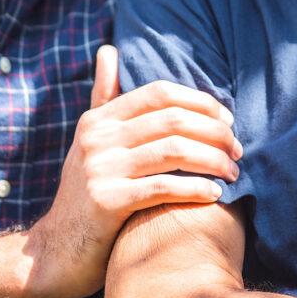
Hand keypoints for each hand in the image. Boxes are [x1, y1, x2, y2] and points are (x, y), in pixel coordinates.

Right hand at [21, 46, 242, 297]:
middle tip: (237, 151)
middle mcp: (97, 138)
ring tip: (233, 172)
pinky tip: (215, 194)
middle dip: (215, 133)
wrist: (58, 248)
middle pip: (174, 120)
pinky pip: (163, 187)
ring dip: (214, 161)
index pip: (161, 93)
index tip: (228, 120)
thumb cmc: (86, 190)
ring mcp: (99, 169)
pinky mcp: (105, 201)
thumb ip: (104, 97)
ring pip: (175, 151)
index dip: (201, 102)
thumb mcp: (92, 140)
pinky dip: (196, 188)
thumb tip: (108, 50)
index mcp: (99, 119)